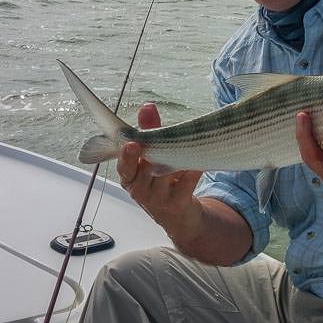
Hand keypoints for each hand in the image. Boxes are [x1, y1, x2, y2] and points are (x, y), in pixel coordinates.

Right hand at [115, 103, 202, 233]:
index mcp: (130, 177)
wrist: (179, 216)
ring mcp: (159, 198)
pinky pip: (187, 180)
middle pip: (145, 168)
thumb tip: (147, 106)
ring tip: (185, 145)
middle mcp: (141, 189)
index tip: (131, 144)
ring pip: (167, 172)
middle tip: (149, 144)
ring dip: (177, 157)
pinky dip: (193, 168)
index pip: (124, 167)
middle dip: (151, 154)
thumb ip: (149, 131)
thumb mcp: (152, 157)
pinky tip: (199, 161)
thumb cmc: (161, 180)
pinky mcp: (177, 202)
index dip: (125, 155)